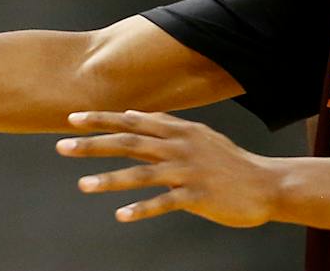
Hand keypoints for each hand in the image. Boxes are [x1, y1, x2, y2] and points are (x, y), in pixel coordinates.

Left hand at [57, 110, 280, 227]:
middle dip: (93, 144)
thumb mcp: (197, 134)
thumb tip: (133, 114)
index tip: (71, 119)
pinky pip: (164, 202)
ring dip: (109, 179)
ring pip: (141, 173)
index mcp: (176, 130)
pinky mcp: (198, 196)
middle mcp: (178, 146)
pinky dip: (142, 208)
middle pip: (128, 142)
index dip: (100, 120)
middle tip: (62, 146)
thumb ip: (165, 124)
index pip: (130, 121)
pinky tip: (121, 215)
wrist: (267, 184)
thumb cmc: (228, 160)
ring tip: (83, 184)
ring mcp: (188, 171)